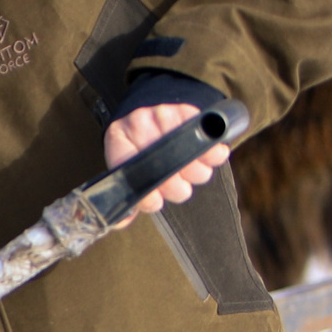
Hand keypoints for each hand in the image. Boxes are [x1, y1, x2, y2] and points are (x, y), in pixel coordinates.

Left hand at [103, 103, 229, 224]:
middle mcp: (138, 124)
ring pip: (190, 153)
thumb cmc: (136, 150)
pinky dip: (213, 152)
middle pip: (167, 166)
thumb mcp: (125, 169)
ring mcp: (161, 114)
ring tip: (195, 172)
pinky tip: (212, 157)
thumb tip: (121, 222)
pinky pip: (206, 136)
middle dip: (176, 186)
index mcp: (118, 141)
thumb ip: (127, 194)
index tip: (157, 203)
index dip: (148, 195)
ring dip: (198, 171)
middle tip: (179, 186)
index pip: (132, 173)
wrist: (146, 115)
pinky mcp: (184, 109)